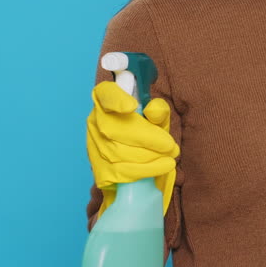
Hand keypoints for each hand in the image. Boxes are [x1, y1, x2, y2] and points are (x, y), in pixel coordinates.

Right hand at [86, 80, 179, 215]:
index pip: (104, 94)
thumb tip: (154, 111)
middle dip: (146, 138)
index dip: (115, 99)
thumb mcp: (157, 120)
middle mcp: (95, 123)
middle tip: (170, 145)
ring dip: (150, 156)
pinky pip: (122, 172)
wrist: (139, 166)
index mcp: (107, 103)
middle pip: (113, 128)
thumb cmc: (147, 135)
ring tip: (170, 156)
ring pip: (119, 152)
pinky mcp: (99, 171)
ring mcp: (94, 148)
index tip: (132, 106)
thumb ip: (159, 111)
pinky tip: (163, 166)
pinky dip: (147, 170)